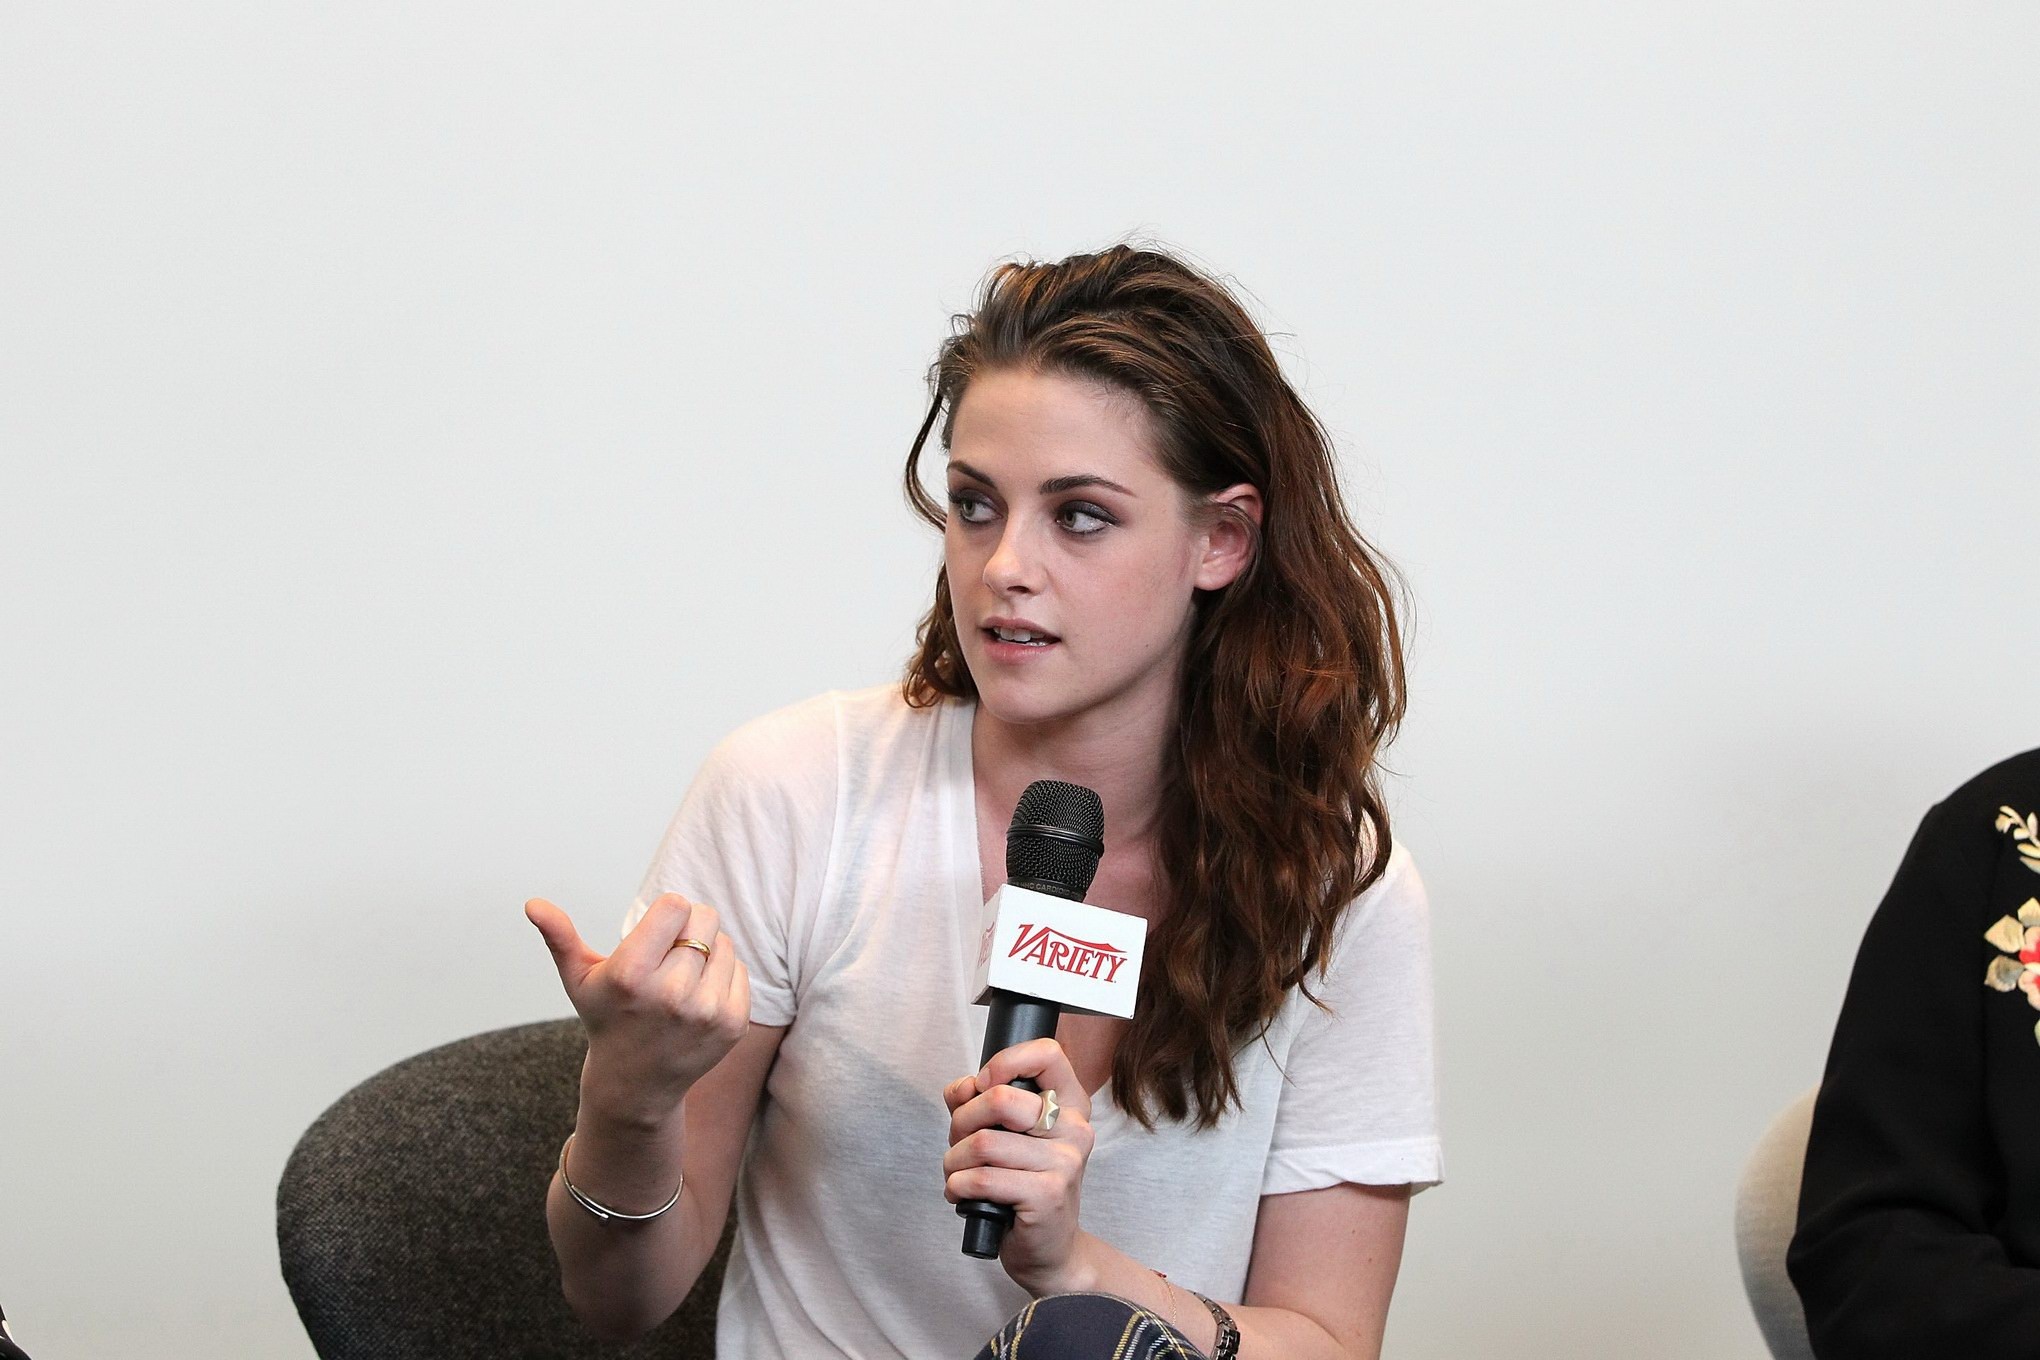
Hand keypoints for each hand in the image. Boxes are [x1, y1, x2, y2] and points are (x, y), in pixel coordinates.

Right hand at [526, 892, 751, 1123]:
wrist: (635, 1085)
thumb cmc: (606, 1019)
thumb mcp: (578, 980)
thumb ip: (559, 937)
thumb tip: (533, 904)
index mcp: (630, 975)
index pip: (676, 905)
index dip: (667, 912)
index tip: (656, 932)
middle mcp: (670, 994)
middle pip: (705, 918)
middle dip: (688, 928)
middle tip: (669, 954)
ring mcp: (705, 1011)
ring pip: (724, 942)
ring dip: (707, 951)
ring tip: (680, 978)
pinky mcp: (731, 1024)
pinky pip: (738, 969)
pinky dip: (722, 975)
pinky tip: (697, 997)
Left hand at [942, 1037, 1096, 1295]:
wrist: (1048, 1249)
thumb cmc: (1022, 1185)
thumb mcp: (1006, 1135)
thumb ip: (981, 1102)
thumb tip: (962, 1088)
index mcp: (1070, 1104)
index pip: (1046, 1053)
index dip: (1004, 1061)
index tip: (983, 1085)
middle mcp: (1074, 1129)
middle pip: (1001, 1098)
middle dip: (961, 1122)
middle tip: (959, 1144)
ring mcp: (1065, 1163)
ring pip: (983, 1143)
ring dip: (953, 1161)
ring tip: (958, 1174)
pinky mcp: (1048, 1195)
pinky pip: (983, 1179)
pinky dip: (958, 1186)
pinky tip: (962, 1194)